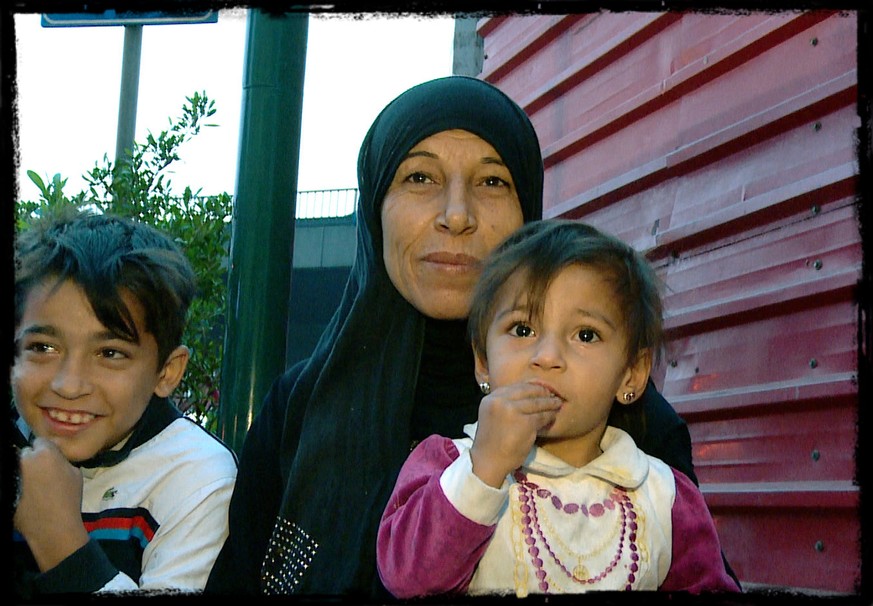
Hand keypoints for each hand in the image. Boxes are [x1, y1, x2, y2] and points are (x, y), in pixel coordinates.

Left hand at [14, 437, 89, 571]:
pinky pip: (13, 481)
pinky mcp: (6, 488)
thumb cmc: (69, 499)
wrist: (53, 527)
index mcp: (45, 453)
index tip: (50, 460)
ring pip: (18, 467)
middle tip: (42, 473)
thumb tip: (55, 459)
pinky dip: (18, 485)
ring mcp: (13, 474)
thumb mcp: (76, 474)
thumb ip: (63, 461)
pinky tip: (26, 495)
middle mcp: (25, 460)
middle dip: (33, 460)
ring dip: (24, 472)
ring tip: (33, 485)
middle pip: (26, 453)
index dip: (46, 450)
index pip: (41, 441)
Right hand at [470, 382, 561, 487]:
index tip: (540, 389)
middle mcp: (500, 401)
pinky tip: (553, 416)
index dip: (530, 387)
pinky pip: (542, 416)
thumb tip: (527, 396)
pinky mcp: (526, 422)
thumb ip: (504, 405)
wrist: (488, 461)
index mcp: (491, 398)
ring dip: (549, 403)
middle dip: (542, 392)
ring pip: (537, 403)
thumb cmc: (491, 442)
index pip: (515, 387)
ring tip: (557, 403)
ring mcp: (513, 410)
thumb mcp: (492, 416)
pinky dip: (549, 416)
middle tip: (552, 394)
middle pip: (527, 392)